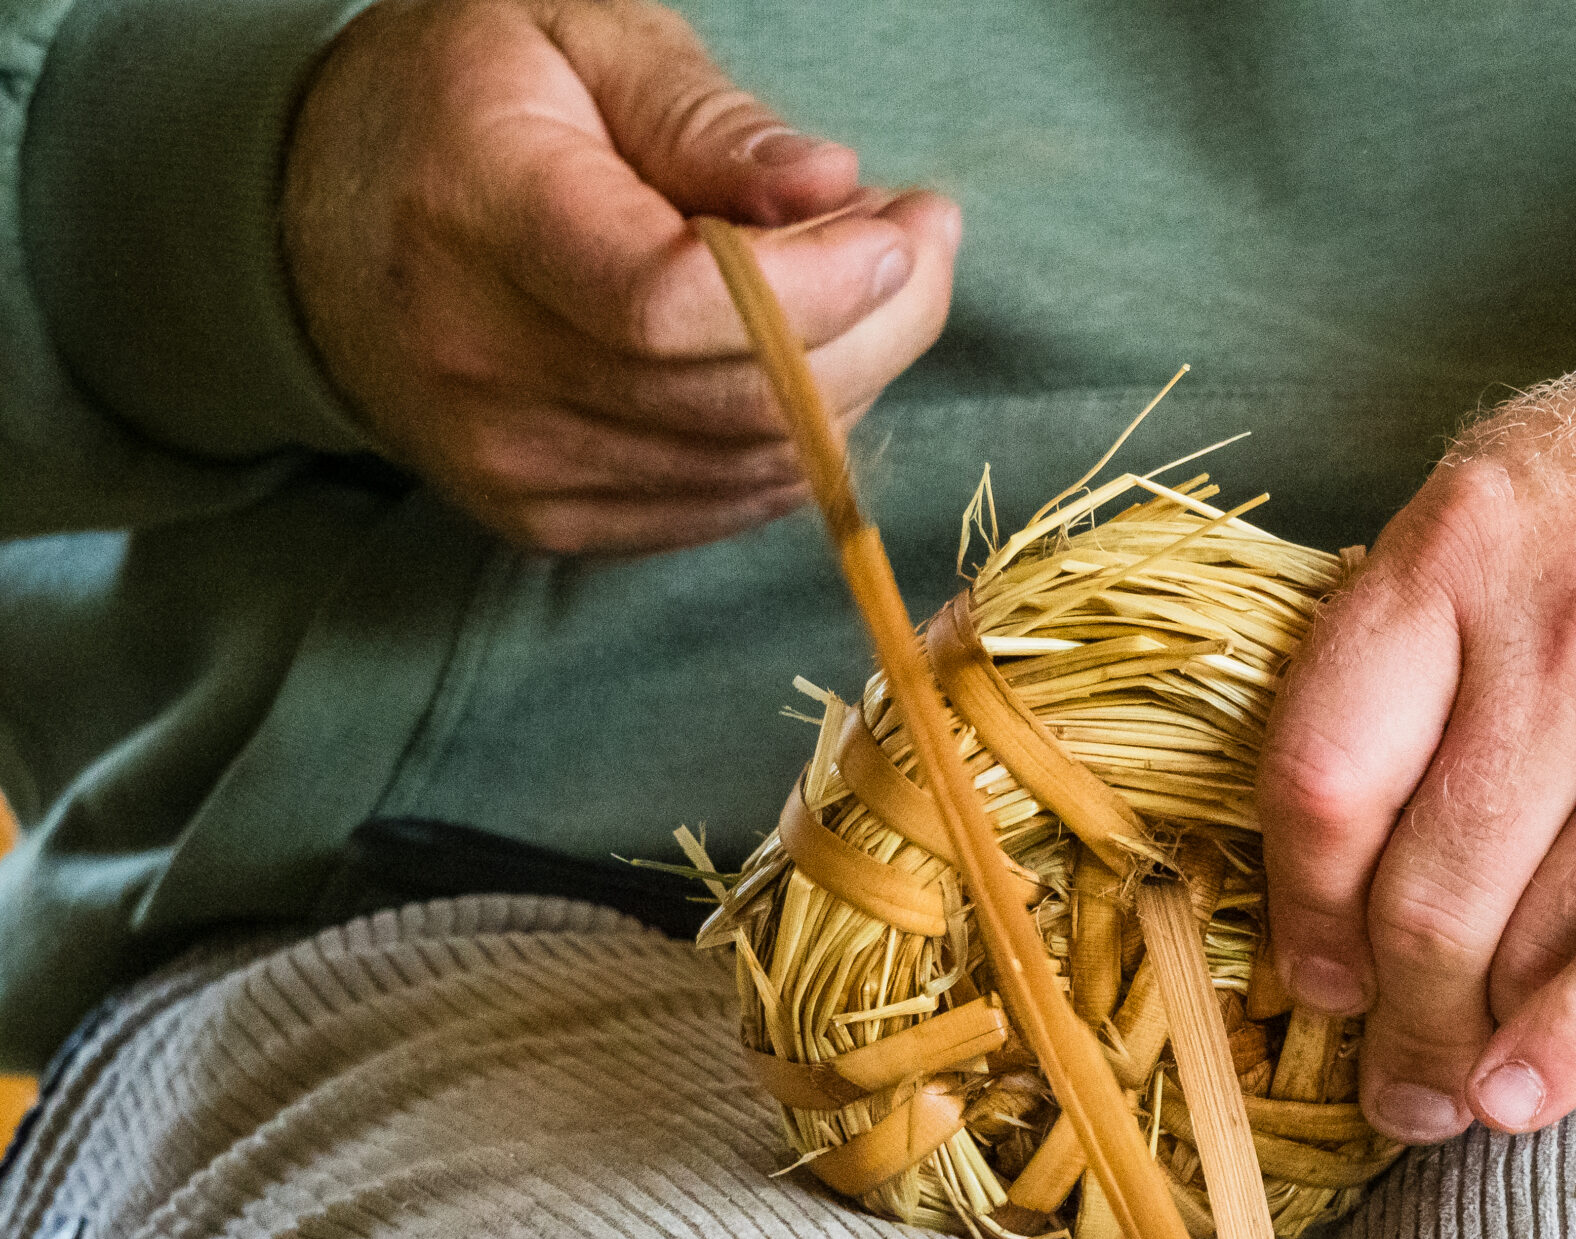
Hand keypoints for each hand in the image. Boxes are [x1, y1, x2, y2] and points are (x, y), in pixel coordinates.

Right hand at [283, 0, 958, 552]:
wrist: (320, 224)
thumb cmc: (468, 106)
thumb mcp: (580, 42)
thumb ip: (706, 119)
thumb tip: (829, 185)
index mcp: (477, 213)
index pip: (669, 303)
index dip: (817, 285)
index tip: (901, 227)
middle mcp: (480, 362)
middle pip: (735, 396)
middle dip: (878, 326)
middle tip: (923, 240)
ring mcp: (512, 464)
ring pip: (750, 461)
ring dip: (855, 379)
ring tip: (872, 282)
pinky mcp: (547, 522)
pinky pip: (725, 505)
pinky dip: (798, 437)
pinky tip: (812, 354)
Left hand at [1258, 307, 1575, 1143]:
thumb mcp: (1512, 489)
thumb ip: (1413, 635)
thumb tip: (1329, 834)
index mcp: (1465, 549)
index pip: (1324, 777)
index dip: (1302, 908)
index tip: (1317, 972)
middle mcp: (1569, 629)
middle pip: (1424, 888)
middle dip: (1392, 1016)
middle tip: (1389, 1080)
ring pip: (1530, 934)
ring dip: (1472, 1045)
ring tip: (1451, 1098)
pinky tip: (1522, 1099)